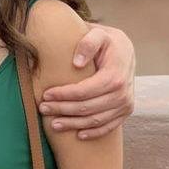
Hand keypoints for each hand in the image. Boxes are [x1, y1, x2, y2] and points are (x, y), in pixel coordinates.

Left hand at [39, 22, 134, 138]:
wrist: (125, 49)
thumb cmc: (106, 40)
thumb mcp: (98, 34)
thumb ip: (88, 43)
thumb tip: (76, 63)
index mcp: (115, 75)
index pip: (85, 91)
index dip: (64, 95)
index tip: (46, 94)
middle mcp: (123, 93)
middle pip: (88, 108)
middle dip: (63, 110)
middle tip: (43, 108)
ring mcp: (126, 104)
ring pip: (96, 120)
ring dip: (74, 124)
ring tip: (53, 123)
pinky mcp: (126, 111)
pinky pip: (110, 127)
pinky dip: (94, 132)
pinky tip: (78, 135)